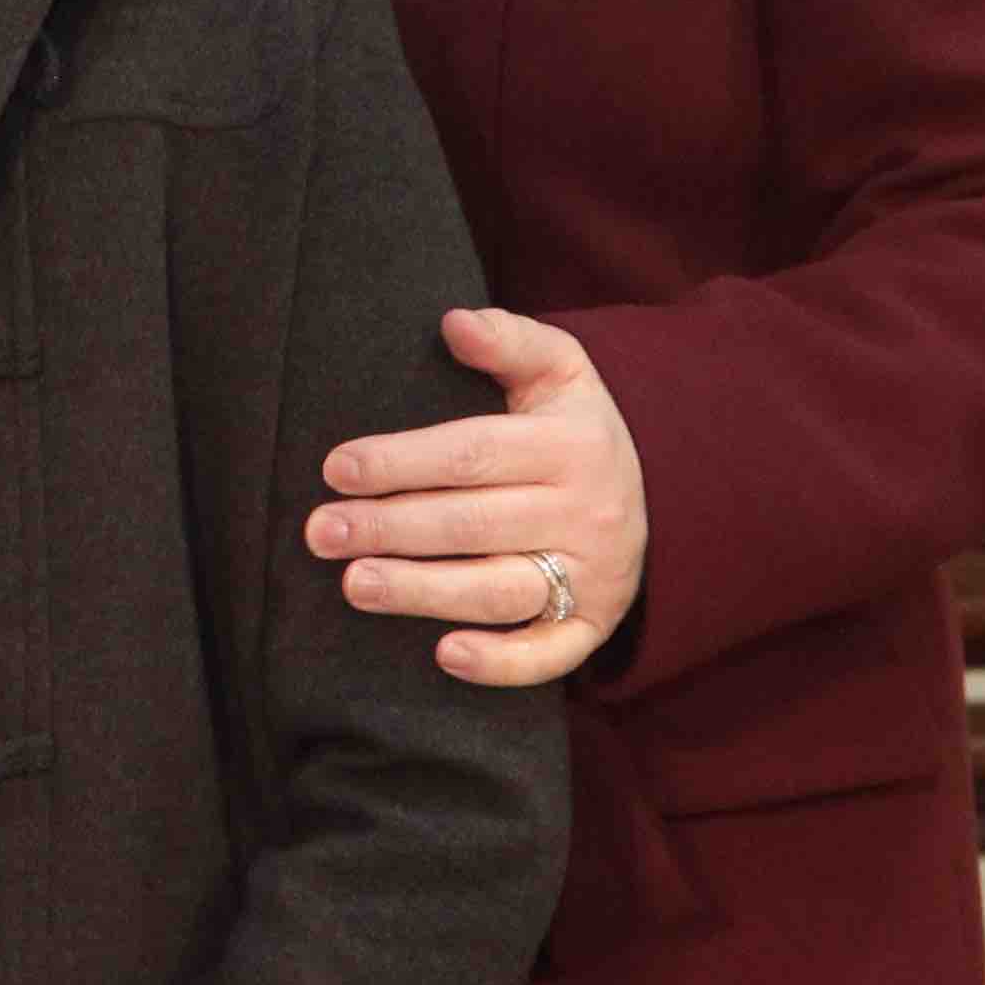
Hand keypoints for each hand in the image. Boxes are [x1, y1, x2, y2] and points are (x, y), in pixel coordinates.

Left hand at [308, 306, 648, 686]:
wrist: (664, 491)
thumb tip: (454, 322)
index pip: (472, 454)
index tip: (335, 468)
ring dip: (424, 593)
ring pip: (501, 591)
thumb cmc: (573, 427)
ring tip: (354, 585)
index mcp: (570, 446)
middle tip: (320, 532)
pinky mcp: (594, 624)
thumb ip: (509, 339)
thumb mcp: (560, 369)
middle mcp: (586, 513)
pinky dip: (500, 663)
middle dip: (390, 529)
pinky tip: (443, 655)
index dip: (401, 462)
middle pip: (474, 526)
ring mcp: (593, 576)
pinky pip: (550, 655)